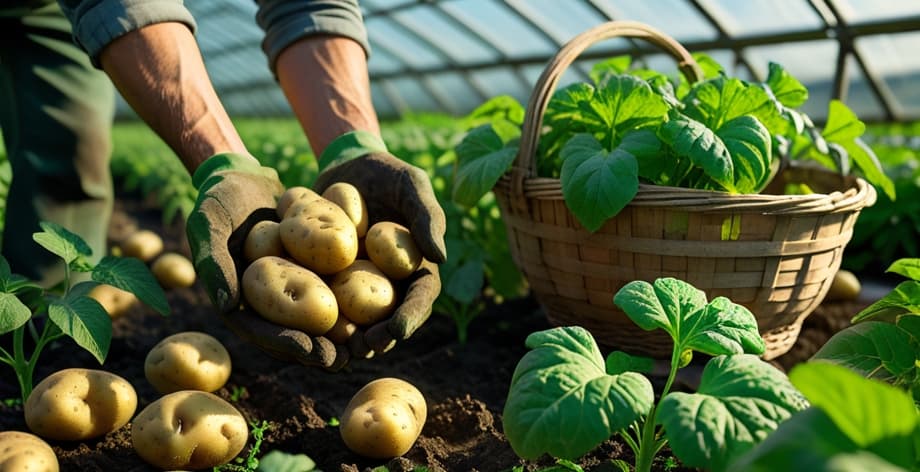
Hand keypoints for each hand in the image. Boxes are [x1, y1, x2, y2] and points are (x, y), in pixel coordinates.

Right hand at [186, 153, 346, 368]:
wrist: (241, 175)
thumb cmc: (216, 199)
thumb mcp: (207, 225)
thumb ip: (213, 262)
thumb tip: (226, 304)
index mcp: (237, 300)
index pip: (261, 330)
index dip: (287, 343)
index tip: (312, 352)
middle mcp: (264, 299)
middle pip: (292, 331)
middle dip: (318, 348)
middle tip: (345, 359)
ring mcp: (287, 284)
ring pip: (314, 316)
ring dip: (338, 334)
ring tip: (364, 346)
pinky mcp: (307, 268)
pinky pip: (329, 287)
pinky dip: (349, 300)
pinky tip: (375, 310)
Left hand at [314, 135, 446, 358]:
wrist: (345, 166)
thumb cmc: (387, 173)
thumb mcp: (411, 184)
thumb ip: (428, 216)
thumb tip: (441, 258)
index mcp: (417, 267)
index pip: (421, 298)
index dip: (411, 317)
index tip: (397, 330)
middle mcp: (391, 283)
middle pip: (390, 319)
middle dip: (380, 339)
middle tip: (365, 348)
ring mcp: (359, 285)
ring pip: (359, 321)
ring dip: (350, 340)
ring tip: (338, 351)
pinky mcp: (330, 281)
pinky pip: (327, 303)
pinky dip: (319, 319)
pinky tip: (305, 331)